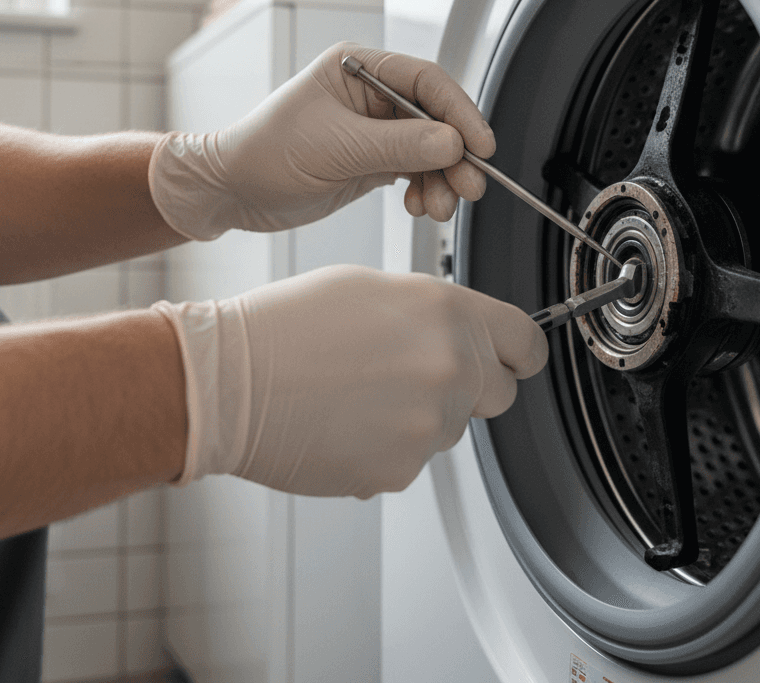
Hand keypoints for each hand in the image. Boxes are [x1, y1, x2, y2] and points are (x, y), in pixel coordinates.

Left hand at [148, 41, 495, 239]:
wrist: (233, 191)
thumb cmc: (266, 153)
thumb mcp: (337, 148)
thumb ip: (399, 146)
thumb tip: (453, 144)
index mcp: (358, 69)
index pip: (427, 81)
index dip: (460, 113)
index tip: (480, 146)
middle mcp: (370, 95)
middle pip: (435, 118)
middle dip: (456, 155)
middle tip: (468, 188)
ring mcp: (372, 129)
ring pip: (430, 149)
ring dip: (442, 180)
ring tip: (438, 208)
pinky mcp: (371, 159)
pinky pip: (415, 170)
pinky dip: (424, 190)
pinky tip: (418, 206)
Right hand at [153, 265, 547, 497]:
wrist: (231, 380)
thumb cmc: (287, 324)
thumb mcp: (371, 287)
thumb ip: (432, 311)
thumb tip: (459, 332)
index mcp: (447, 313)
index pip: (528, 343)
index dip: (519, 351)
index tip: (512, 357)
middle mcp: (449, 369)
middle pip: (498, 393)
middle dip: (468, 385)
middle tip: (412, 371)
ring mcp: (427, 426)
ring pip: (449, 428)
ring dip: (420, 415)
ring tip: (359, 391)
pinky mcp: (400, 471)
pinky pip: (412, 460)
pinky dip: (387, 446)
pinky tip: (345, 420)